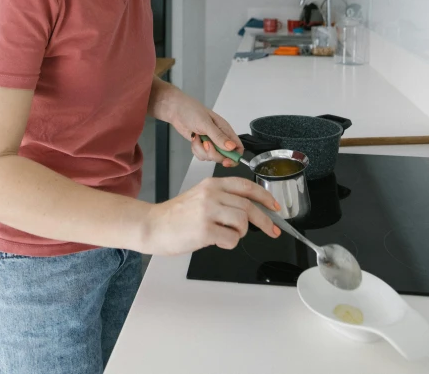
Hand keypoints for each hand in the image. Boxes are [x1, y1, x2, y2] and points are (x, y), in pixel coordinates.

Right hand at [144, 176, 281, 255]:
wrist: (153, 226)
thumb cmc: (176, 215)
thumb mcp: (200, 196)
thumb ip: (222, 198)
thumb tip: (249, 211)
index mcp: (212, 184)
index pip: (246, 186)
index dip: (265, 196)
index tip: (275, 207)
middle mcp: (212, 194)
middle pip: (249, 206)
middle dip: (266, 221)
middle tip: (273, 230)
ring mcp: (208, 211)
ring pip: (243, 222)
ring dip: (240, 233)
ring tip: (227, 235)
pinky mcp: (205, 230)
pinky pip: (231, 239)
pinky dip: (229, 243)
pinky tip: (217, 241)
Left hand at [165, 88, 243, 167]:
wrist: (176, 110)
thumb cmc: (191, 111)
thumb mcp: (206, 123)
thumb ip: (219, 136)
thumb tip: (232, 147)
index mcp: (225, 129)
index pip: (237, 147)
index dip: (235, 157)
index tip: (226, 161)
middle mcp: (219, 137)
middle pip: (224, 156)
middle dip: (213, 154)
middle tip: (205, 144)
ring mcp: (210, 142)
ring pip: (211, 157)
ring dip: (202, 150)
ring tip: (197, 137)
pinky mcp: (201, 145)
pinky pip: (202, 156)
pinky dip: (196, 150)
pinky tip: (194, 139)